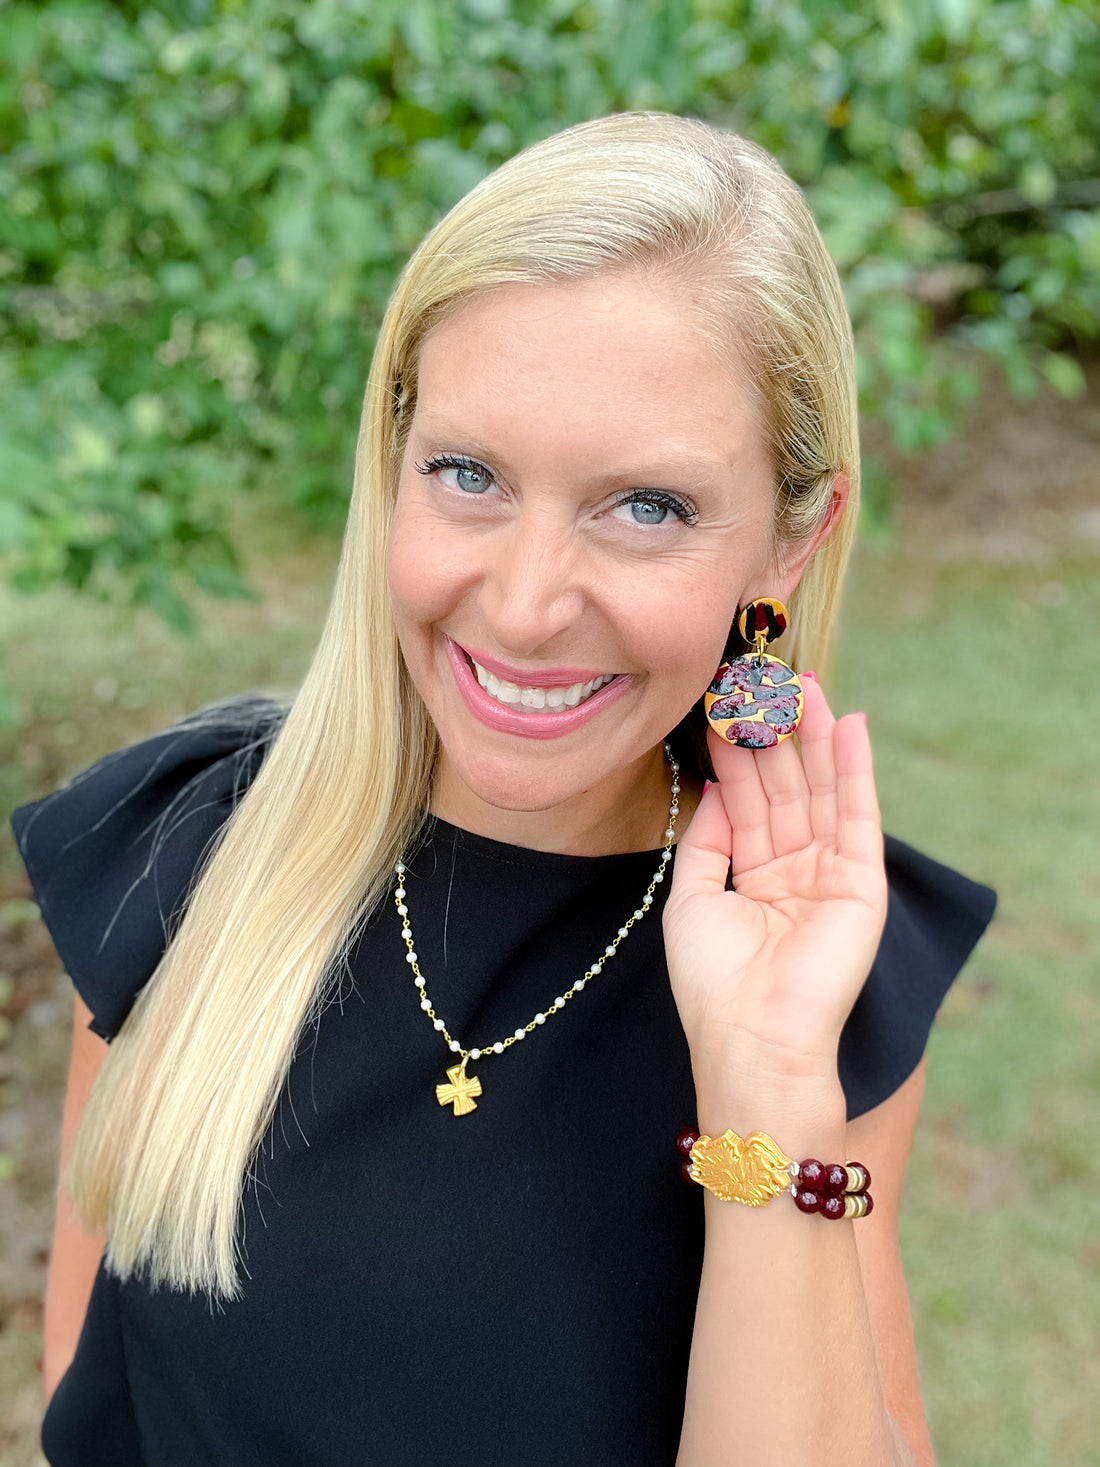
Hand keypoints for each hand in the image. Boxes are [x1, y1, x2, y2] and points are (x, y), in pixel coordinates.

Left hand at [663, 676, 886, 1099]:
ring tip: (803, 683)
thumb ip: (707, 838)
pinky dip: (855, 768)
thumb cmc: (713, 981)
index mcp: (753, 877)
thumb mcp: (691, 897)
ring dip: (814, 736)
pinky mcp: (861, 882)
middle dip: (773, 734)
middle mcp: (794, 870)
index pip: (747, 801)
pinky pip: (858, 814)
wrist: (753, 1038)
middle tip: (761, 678)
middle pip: (785, 787)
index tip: (723, 704)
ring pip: (821, 791)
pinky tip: (849, 724)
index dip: (736, 753)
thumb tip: (717, 785)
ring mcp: (830, 874)